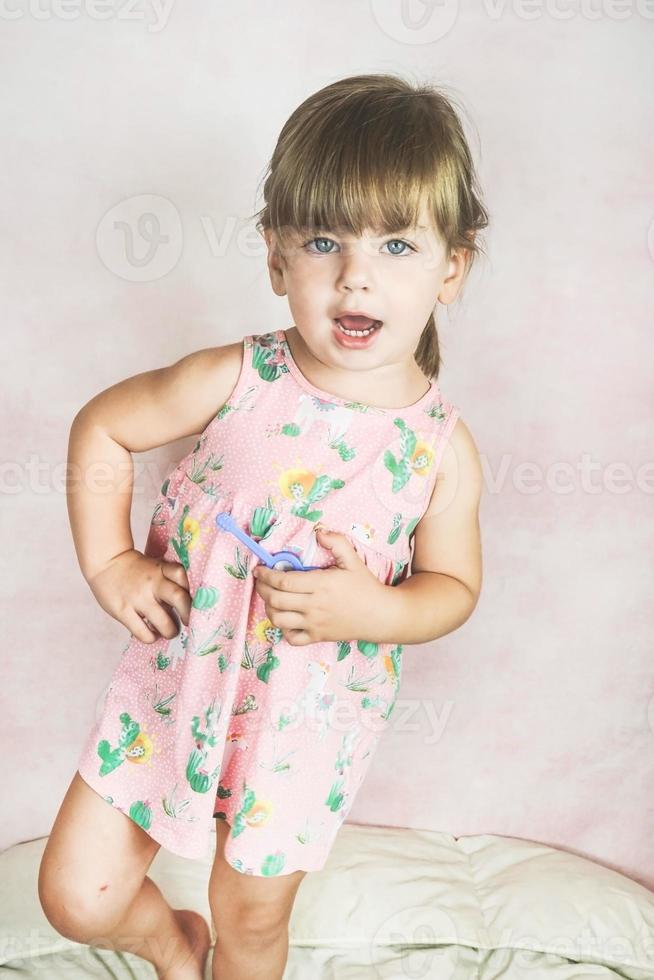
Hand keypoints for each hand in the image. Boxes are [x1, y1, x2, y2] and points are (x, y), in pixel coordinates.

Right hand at [86, 548, 191, 643]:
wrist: (105, 562)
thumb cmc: (136, 569)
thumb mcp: (155, 566)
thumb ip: (169, 580)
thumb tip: (186, 604)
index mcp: (161, 569)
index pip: (181, 575)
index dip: (189, 589)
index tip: (192, 601)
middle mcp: (152, 582)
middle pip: (179, 598)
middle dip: (188, 615)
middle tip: (187, 622)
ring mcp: (137, 598)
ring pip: (163, 622)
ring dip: (170, 631)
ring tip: (169, 632)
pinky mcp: (123, 611)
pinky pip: (142, 632)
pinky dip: (151, 637)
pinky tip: (152, 635)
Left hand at [252, 527, 383, 645]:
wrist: (380, 615)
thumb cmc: (365, 586)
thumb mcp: (353, 559)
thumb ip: (336, 542)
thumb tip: (318, 531)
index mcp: (320, 584)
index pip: (283, 580)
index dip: (266, 574)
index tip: (259, 569)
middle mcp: (314, 606)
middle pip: (275, 600)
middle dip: (262, 589)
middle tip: (260, 581)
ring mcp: (314, 624)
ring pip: (278, 620)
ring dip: (268, 608)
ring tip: (270, 598)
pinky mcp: (318, 637)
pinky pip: (291, 638)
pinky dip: (283, 630)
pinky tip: (286, 618)